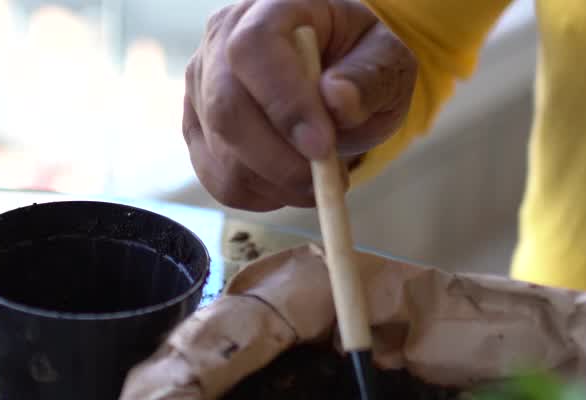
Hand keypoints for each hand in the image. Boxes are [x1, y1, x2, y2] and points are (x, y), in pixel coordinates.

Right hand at [184, 0, 416, 210]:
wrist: (335, 79)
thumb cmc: (360, 63)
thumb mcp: (388, 61)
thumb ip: (371, 76)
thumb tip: (337, 100)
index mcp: (271, 6)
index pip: (254, 49)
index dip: (283, 102)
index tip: (322, 147)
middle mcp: (221, 40)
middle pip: (226, 107)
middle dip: (279, 160)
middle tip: (326, 180)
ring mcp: (201, 86)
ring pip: (221, 153)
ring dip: (275, 182)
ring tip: (318, 179)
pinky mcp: (197, 128)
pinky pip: (218, 179)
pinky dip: (260, 195)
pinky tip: (290, 182)